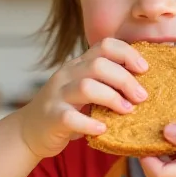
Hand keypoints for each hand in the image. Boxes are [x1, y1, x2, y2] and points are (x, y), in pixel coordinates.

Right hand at [19, 38, 148, 157]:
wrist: (30, 131)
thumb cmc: (68, 110)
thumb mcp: (86, 90)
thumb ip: (107, 82)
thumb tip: (145, 83)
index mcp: (79, 65)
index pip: (104, 45)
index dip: (127, 53)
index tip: (144, 69)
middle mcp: (67, 74)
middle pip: (99, 65)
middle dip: (126, 80)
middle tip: (142, 97)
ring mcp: (57, 95)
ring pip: (86, 87)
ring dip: (112, 98)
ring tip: (127, 111)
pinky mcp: (52, 117)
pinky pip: (71, 117)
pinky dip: (90, 124)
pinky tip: (104, 129)